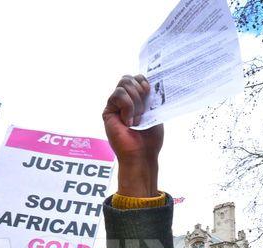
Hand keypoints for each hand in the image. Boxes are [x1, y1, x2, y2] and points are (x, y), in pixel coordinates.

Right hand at [102, 75, 163, 197]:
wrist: (142, 154)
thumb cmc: (150, 138)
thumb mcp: (154, 112)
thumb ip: (150, 97)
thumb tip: (150, 81)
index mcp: (136, 100)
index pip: (136, 78)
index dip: (143, 81)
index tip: (149, 91)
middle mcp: (124, 102)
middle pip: (127, 78)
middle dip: (139, 89)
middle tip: (144, 108)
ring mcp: (115, 106)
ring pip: (123, 84)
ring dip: (135, 101)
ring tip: (137, 118)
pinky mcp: (108, 112)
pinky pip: (118, 95)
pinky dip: (127, 107)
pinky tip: (128, 122)